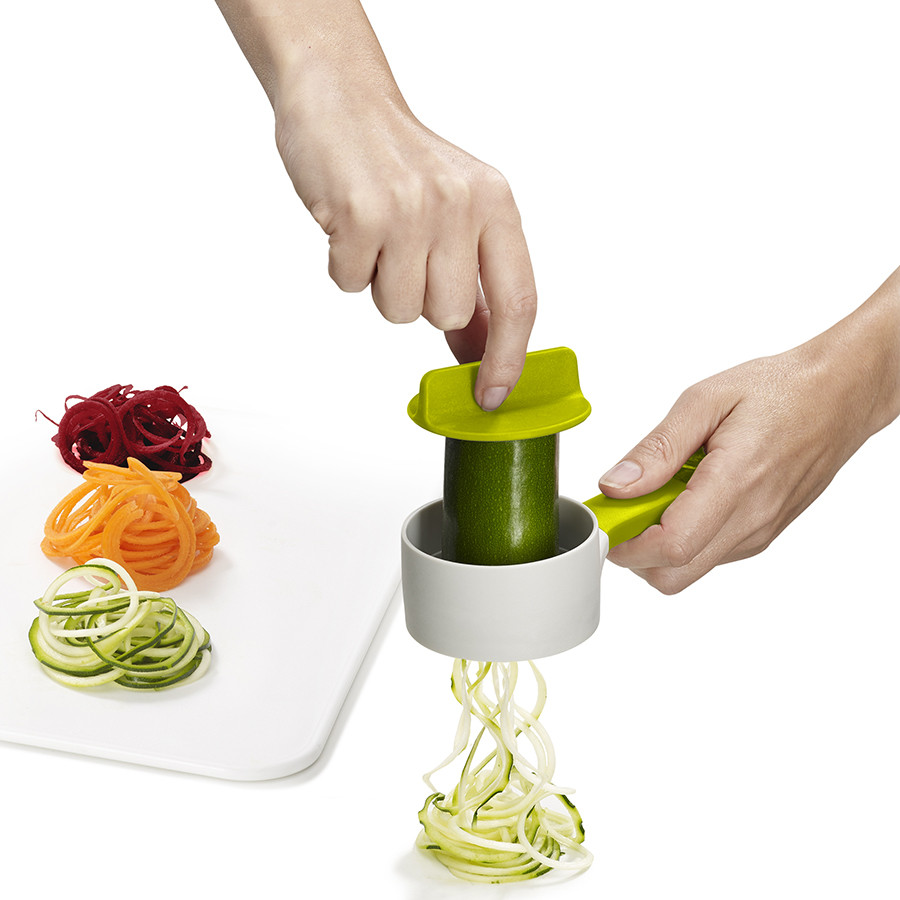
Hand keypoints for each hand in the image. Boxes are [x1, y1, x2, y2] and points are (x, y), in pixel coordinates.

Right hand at [215, 0, 535, 409]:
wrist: (340, 96)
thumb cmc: (398, 163)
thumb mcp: (457, 214)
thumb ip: (473, 286)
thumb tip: (480, 356)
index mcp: (496, 204)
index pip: (519, 300)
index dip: (508, 358)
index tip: (491, 395)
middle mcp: (461, 204)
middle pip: (447, 316)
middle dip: (419, 299)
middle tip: (402, 251)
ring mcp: (411, 208)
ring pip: (399, 310)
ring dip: (379, 283)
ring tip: (375, 235)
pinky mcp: (361, 212)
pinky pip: (350, 284)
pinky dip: (344, 264)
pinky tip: (348, 225)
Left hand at [598, 272, 899, 592]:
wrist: (839, 395)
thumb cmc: (778, 390)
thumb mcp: (704, 400)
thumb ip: (657, 448)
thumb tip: (617, 484)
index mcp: (735, 483)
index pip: (671, 546)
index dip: (626, 543)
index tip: (606, 520)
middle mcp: (751, 519)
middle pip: (674, 575)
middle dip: (636, 553)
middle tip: (627, 509)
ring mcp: (760, 533)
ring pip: (690, 570)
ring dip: (661, 545)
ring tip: (665, 491)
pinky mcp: (763, 534)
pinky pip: (711, 555)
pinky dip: (687, 538)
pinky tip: (690, 496)